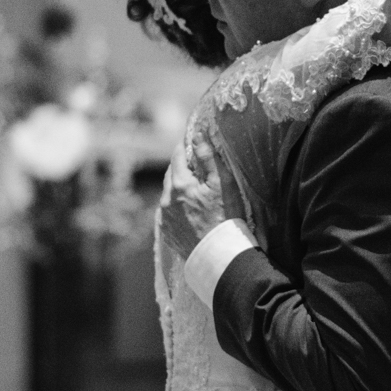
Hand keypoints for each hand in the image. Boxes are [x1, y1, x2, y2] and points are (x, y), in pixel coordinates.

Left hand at [159, 141, 222, 260]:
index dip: (186, 146)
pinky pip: (169, 212)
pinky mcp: (166, 232)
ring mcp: (164, 217)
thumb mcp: (222, 183)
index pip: (177, 155)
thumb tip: (197, 135)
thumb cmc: (226, 217)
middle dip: (182, 167)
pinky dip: (177, 206)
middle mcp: (166, 199)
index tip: (193, 142)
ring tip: (196, 192)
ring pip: (169, 193)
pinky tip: (191, 212)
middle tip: (197, 168)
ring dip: (179, 188)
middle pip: (171, 174)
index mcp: (179, 184)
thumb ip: (208, 157)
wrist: (220, 255)